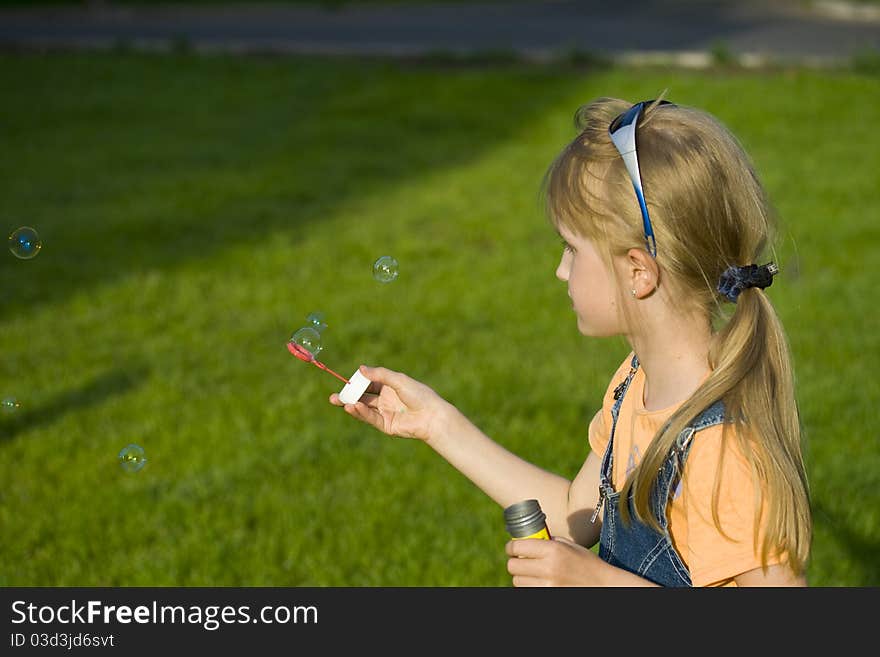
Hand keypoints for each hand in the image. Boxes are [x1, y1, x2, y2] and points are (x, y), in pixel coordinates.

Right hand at [329, 365, 450, 442]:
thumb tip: (360, 369)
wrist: (432, 415)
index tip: (347, 382)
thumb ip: (379, 375)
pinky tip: (353, 407)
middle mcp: (386, 399)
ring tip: (340, 402)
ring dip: (352, 406)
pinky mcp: (386, 425)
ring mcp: (385, 413)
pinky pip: (371, 418)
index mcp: (389, 386)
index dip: (357, 383)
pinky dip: (362, 413)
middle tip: (335, 397)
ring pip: (365, 409)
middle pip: (363, 397)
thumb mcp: (398, 380)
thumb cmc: (419, 395)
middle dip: (349, 397)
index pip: (368, 383)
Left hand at [505, 537, 609, 586]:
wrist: (603, 585)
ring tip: (532, 573)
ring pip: (517, 581)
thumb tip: (527, 539)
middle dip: (514, 562)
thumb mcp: (568, 545)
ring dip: (521, 576)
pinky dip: (529, 587)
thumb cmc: (586, 562)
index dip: (511, 547)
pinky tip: (538, 582)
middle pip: (513, 566)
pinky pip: (527, 591)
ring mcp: (547, 586)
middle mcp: (548, 568)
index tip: (512, 548)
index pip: (516, 547)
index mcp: (552, 550)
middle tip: (521, 561)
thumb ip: (547, 541)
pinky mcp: (547, 597)